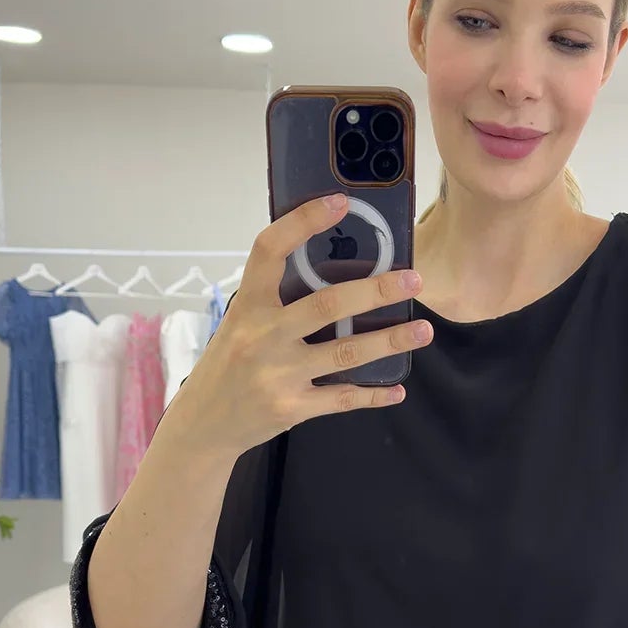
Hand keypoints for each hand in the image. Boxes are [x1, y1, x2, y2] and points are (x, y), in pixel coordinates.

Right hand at [173, 193, 433, 459]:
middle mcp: (262, 337)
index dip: (303, 222)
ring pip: (346, 354)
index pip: (270, 251)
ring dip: (390, 341)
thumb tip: (331, 264)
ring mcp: (278, 375)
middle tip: (414, 280)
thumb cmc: (227, 364)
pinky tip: (397, 389)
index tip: (341, 203)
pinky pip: (342, 399)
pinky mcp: (292, 409)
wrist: (203, 424)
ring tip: (424, 331)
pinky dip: (373, 394)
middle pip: (327, 306)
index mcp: (248, 306)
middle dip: (376, 291)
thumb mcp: (240, 323)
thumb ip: (275, 300)